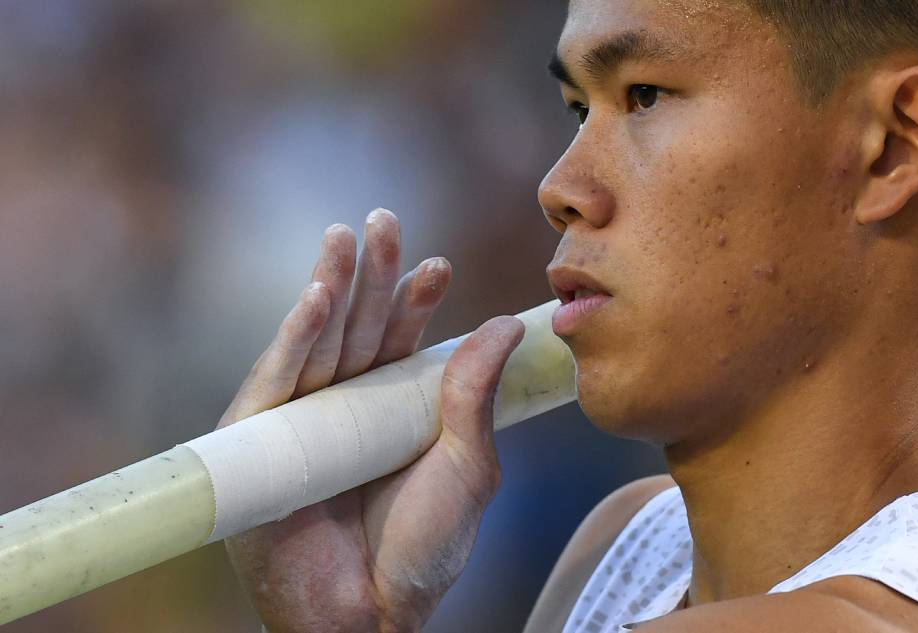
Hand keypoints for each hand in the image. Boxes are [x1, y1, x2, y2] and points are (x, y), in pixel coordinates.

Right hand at [218, 209, 524, 632]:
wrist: (371, 613)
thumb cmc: (424, 548)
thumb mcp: (467, 465)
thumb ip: (475, 395)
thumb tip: (502, 323)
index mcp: (393, 410)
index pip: (402, 342)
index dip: (416, 301)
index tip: (438, 265)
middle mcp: (347, 407)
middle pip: (359, 328)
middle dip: (372, 275)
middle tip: (383, 221)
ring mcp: (304, 420)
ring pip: (318, 341)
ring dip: (332, 287)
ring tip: (347, 239)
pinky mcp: (262, 442)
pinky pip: (280, 381)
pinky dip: (295, 337)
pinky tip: (317, 297)